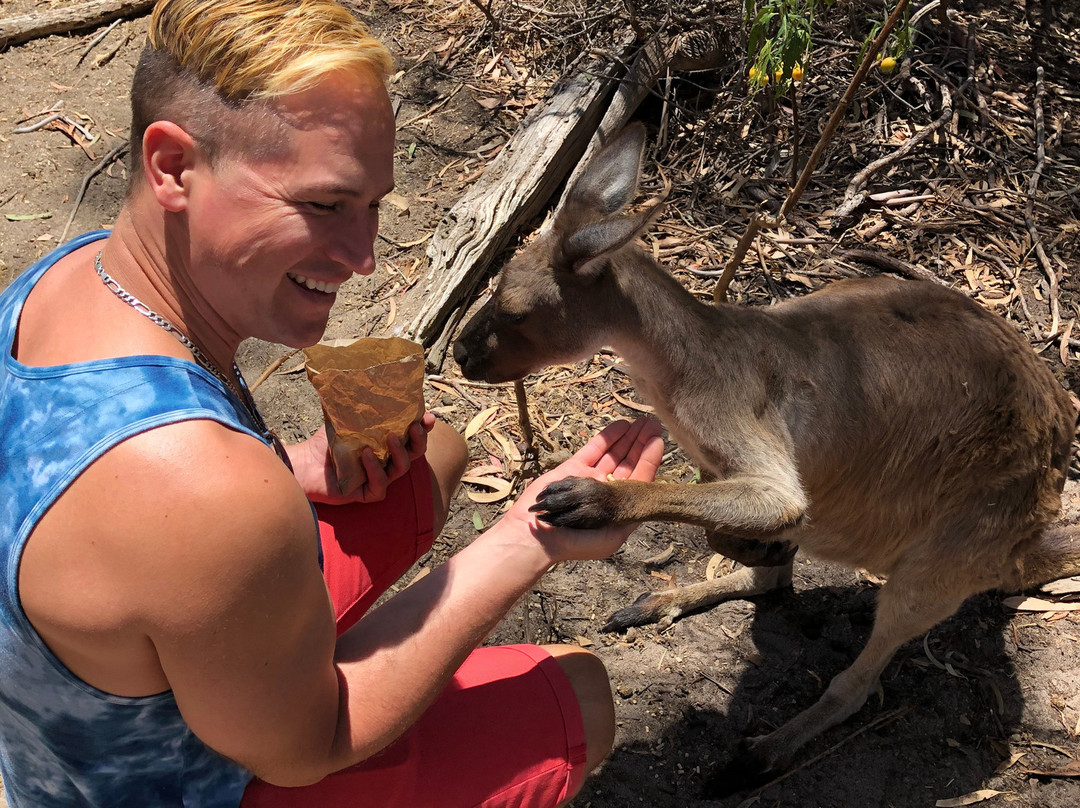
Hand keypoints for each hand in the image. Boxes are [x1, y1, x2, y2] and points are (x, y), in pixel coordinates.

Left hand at [287, 413, 435, 503]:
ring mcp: (379, 478)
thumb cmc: (325, 441)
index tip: (428, 416)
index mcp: (386, 444)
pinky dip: (375, 470)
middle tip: (414, 427)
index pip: (412, 436)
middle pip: (415, 454)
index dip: (423, 427)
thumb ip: (354, 401)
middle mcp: (387, 461)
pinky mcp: (366, 493)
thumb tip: (353, 371)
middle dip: (419, 440)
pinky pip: (379, 485)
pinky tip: (366, 456)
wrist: (304, 463)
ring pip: (401, 469)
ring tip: (390, 438)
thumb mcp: (343, 417)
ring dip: (399, 453)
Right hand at [500, 417, 663, 563]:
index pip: (639, 478)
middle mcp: (606, 489)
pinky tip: (622, 425)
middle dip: (641, 444)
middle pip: (629, 462)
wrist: (540, 538)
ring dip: (629, 437)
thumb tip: (649, 499)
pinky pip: (595, 448)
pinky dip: (609, 436)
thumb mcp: (612, 538)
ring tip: (643, 421)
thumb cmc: (577, 544)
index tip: (659, 440)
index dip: (650, 459)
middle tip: (653, 424)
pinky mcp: (574, 468)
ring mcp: (590, 477)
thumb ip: (631, 518)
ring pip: (614, 453)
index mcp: (617, 505)